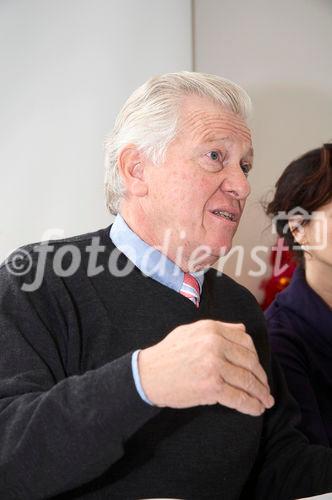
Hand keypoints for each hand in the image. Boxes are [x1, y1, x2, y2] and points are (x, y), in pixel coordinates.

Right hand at [138, 319, 273, 415]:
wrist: (148, 374)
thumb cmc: (169, 353)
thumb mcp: (191, 331)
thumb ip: (219, 328)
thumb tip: (242, 330)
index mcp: (212, 329)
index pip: (245, 341)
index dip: (255, 356)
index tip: (257, 367)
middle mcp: (215, 344)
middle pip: (250, 361)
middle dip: (261, 377)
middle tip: (265, 388)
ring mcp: (214, 365)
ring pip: (247, 380)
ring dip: (260, 393)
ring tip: (265, 400)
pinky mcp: (212, 386)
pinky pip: (239, 397)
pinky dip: (251, 405)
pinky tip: (256, 409)